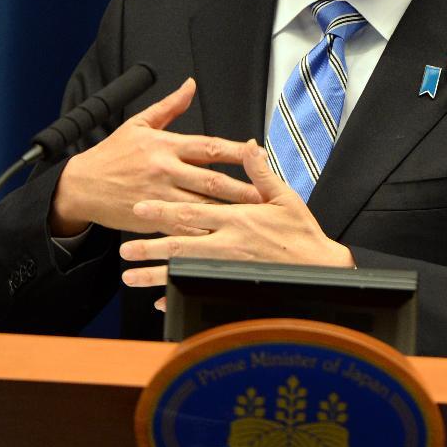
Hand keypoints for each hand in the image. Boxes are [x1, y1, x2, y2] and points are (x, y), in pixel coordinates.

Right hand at [50, 78, 261, 235]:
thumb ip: (170, 106)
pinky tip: (221, 237)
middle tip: (267, 195)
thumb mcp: (139, 124)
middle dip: (242, 189)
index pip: (209, 146)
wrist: (80, 185)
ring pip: (200, 206)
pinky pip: (181, 226)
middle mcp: (165, 170)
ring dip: (228, 213)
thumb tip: (190, 85)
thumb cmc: (111, 154)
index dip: (238, 151)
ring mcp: (158, 196)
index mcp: (166, 145)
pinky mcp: (150, 218)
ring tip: (252, 218)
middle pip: (211, 180)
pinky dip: (201, 232)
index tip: (260, 154)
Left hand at [120, 139, 354, 309]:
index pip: (192, 212)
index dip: (163, 210)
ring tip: (130, 276)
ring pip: (184, 271)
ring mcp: (228, 267)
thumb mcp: (284, 197)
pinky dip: (178, 296)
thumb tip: (248, 146)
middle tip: (124, 248)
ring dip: (154, 275)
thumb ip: (261, 172)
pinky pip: (200, 291)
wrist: (322, 269)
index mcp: (237, 218)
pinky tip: (159, 300)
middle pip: (180, 243)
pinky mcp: (233, 284)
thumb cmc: (302, 233)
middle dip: (149, 246)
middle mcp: (228, 243)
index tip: (140, 208)